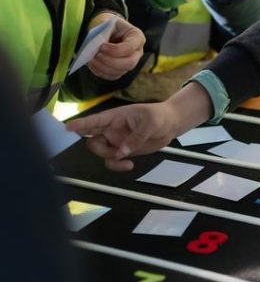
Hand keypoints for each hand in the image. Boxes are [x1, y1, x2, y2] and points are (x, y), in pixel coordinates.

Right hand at [66, 82, 212, 170]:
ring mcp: (116, 141)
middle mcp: (111, 130)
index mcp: (115, 117)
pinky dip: (117, 165)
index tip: (67, 128)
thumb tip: (121, 152)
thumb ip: (135, 137)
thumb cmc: (159, 116)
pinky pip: (112, 160)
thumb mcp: (150, 123)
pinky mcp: (123, 151)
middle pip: (93, 140)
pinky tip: (129, 165)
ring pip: (101, 152)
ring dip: (110, 158)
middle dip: (99, 149)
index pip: (95, 120)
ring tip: (126, 159)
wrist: (170, 125)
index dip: (81, 124)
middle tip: (116, 152)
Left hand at [86, 15, 144, 79]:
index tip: (101, 46)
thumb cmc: (109, 25)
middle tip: (97, 55)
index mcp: (137, 37)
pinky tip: (92, 64)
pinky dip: (100, 72)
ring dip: (103, 67)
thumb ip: (105, 34)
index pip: (130, 47)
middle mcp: (137, 52)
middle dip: (110, 61)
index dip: (115, 50)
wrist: (107, 30)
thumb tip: (96, 46)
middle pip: (129, 63)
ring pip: (120, 72)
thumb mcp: (109, 23)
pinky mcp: (121, 70)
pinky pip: (112, 76)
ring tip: (92, 59)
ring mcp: (130, 62)